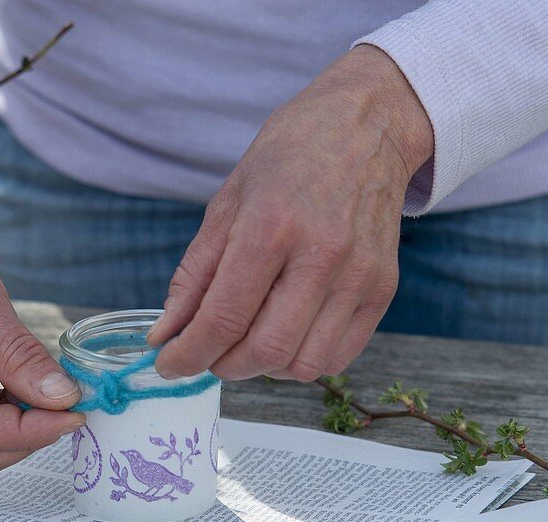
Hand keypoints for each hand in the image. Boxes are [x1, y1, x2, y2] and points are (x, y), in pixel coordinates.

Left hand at [147, 45, 432, 381]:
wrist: (367, 126)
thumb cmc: (289, 159)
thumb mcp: (225, 204)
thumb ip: (194, 276)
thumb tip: (165, 335)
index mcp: (271, 227)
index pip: (224, 318)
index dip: (188, 353)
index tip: (168, 363)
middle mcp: (321, 254)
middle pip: (265, 350)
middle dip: (223, 365)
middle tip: (207, 352)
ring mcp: (358, 275)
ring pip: (302, 364)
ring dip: (262, 368)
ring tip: (247, 340)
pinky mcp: (383, 289)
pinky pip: (338, 356)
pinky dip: (301, 362)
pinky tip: (285, 334)